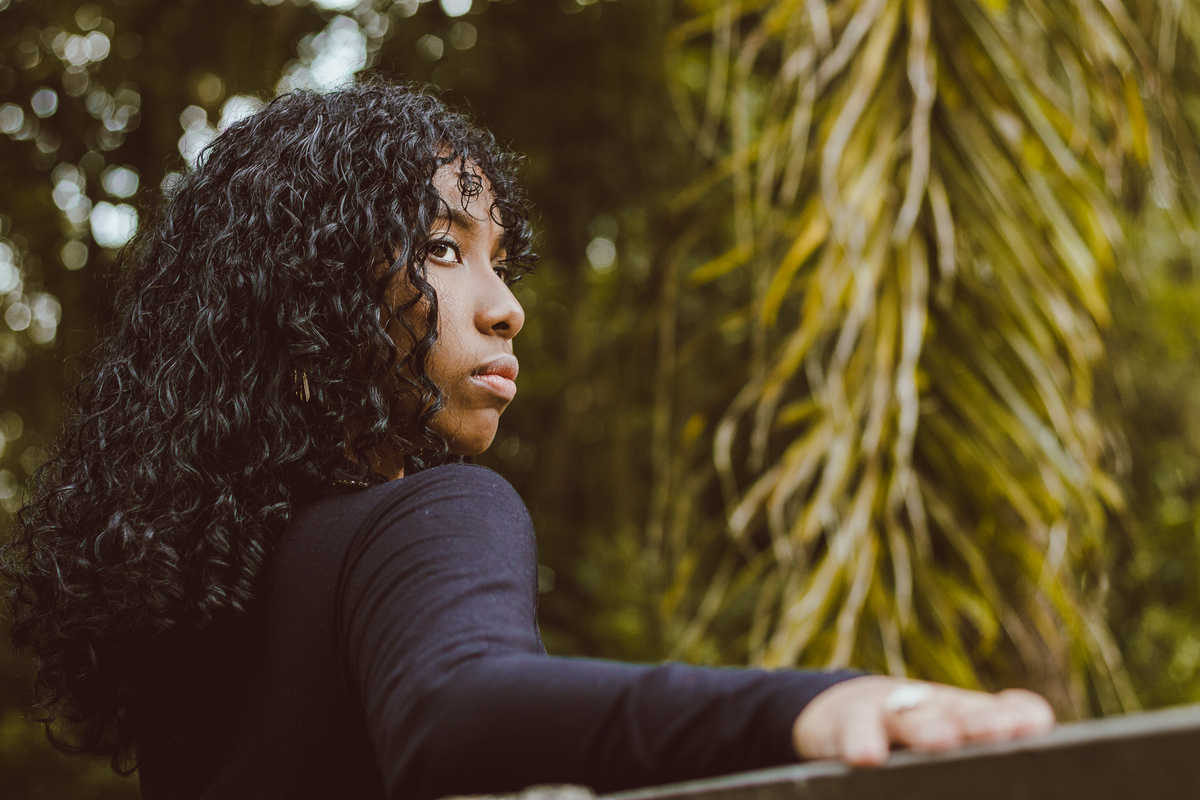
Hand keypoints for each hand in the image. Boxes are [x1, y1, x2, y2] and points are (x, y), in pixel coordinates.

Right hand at [793, 675, 1054, 765]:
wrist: (842, 712)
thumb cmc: (912, 738)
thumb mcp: (950, 730)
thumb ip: (988, 738)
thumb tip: (1036, 748)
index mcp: (965, 716)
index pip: (1002, 712)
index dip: (1017, 716)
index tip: (1034, 724)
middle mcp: (931, 708)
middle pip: (961, 713)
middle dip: (978, 720)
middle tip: (996, 728)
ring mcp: (888, 713)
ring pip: (909, 719)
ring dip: (924, 728)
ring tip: (940, 739)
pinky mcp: (848, 724)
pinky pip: (855, 733)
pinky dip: (860, 741)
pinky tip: (865, 756)